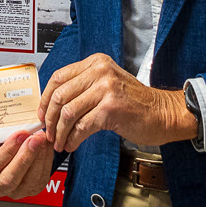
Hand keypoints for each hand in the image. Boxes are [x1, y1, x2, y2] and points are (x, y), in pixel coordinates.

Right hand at [0, 129, 54, 199]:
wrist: (8, 156)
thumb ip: (4, 136)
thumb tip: (19, 125)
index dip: (8, 150)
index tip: (20, 134)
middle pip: (10, 178)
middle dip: (25, 157)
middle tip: (35, 139)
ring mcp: (16, 192)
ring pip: (29, 180)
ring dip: (39, 157)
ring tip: (42, 139)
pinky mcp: (32, 190)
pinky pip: (41, 177)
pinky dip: (46, 159)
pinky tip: (46, 146)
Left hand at [40, 53, 194, 151]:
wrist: (163, 113)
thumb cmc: (135, 103)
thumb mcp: (106, 84)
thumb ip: (83, 88)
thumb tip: (52, 105)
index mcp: (95, 62)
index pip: (59, 77)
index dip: (45, 99)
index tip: (42, 114)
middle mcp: (99, 71)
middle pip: (60, 94)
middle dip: (50, 118)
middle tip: (48, 133)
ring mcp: (105, 88)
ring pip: (68, 112)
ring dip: (60, 131)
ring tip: (60, 142)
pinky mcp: (111, 108)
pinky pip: (82, 126)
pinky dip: (73, 138)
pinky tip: (72, 144)